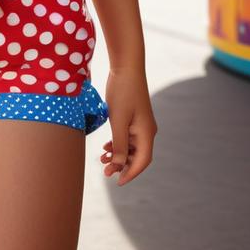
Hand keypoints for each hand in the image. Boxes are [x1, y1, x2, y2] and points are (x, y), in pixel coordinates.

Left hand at [100, 69, 155, 185]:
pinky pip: (128, 137)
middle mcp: (147, 130)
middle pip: (137, 156)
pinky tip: (106, 146)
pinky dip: (118, 144)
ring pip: (131, 147)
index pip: (142, 161)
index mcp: (147, 133)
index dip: (130, 173)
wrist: (126, 67)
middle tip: (105, 171)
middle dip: (122, 165)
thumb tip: (119, 166)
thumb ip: (119, 145)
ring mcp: (141, 124)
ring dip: (118, 155)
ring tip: (102, 159)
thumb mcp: (118, 121)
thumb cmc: (122, 92)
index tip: (117, 182)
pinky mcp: (134, 117)